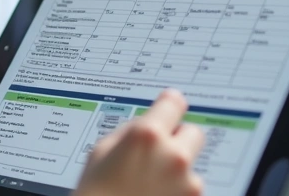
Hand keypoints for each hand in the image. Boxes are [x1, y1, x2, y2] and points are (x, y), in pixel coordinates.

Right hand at [74, 89, 205, 195]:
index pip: (174, 102)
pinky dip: (176, 191)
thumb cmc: (95, 192)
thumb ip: (131, 131)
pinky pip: (189, 189)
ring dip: (176, 170)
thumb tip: (148, 122)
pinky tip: (153, 195)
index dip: (168, 105)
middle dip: (178, 139)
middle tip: (158, 151)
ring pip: (191, 165)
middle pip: (193, 132)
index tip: (167, 107)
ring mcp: (187, 183)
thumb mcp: (101, 150)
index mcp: (147, 135)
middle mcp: (173, 155)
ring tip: (149, 183)